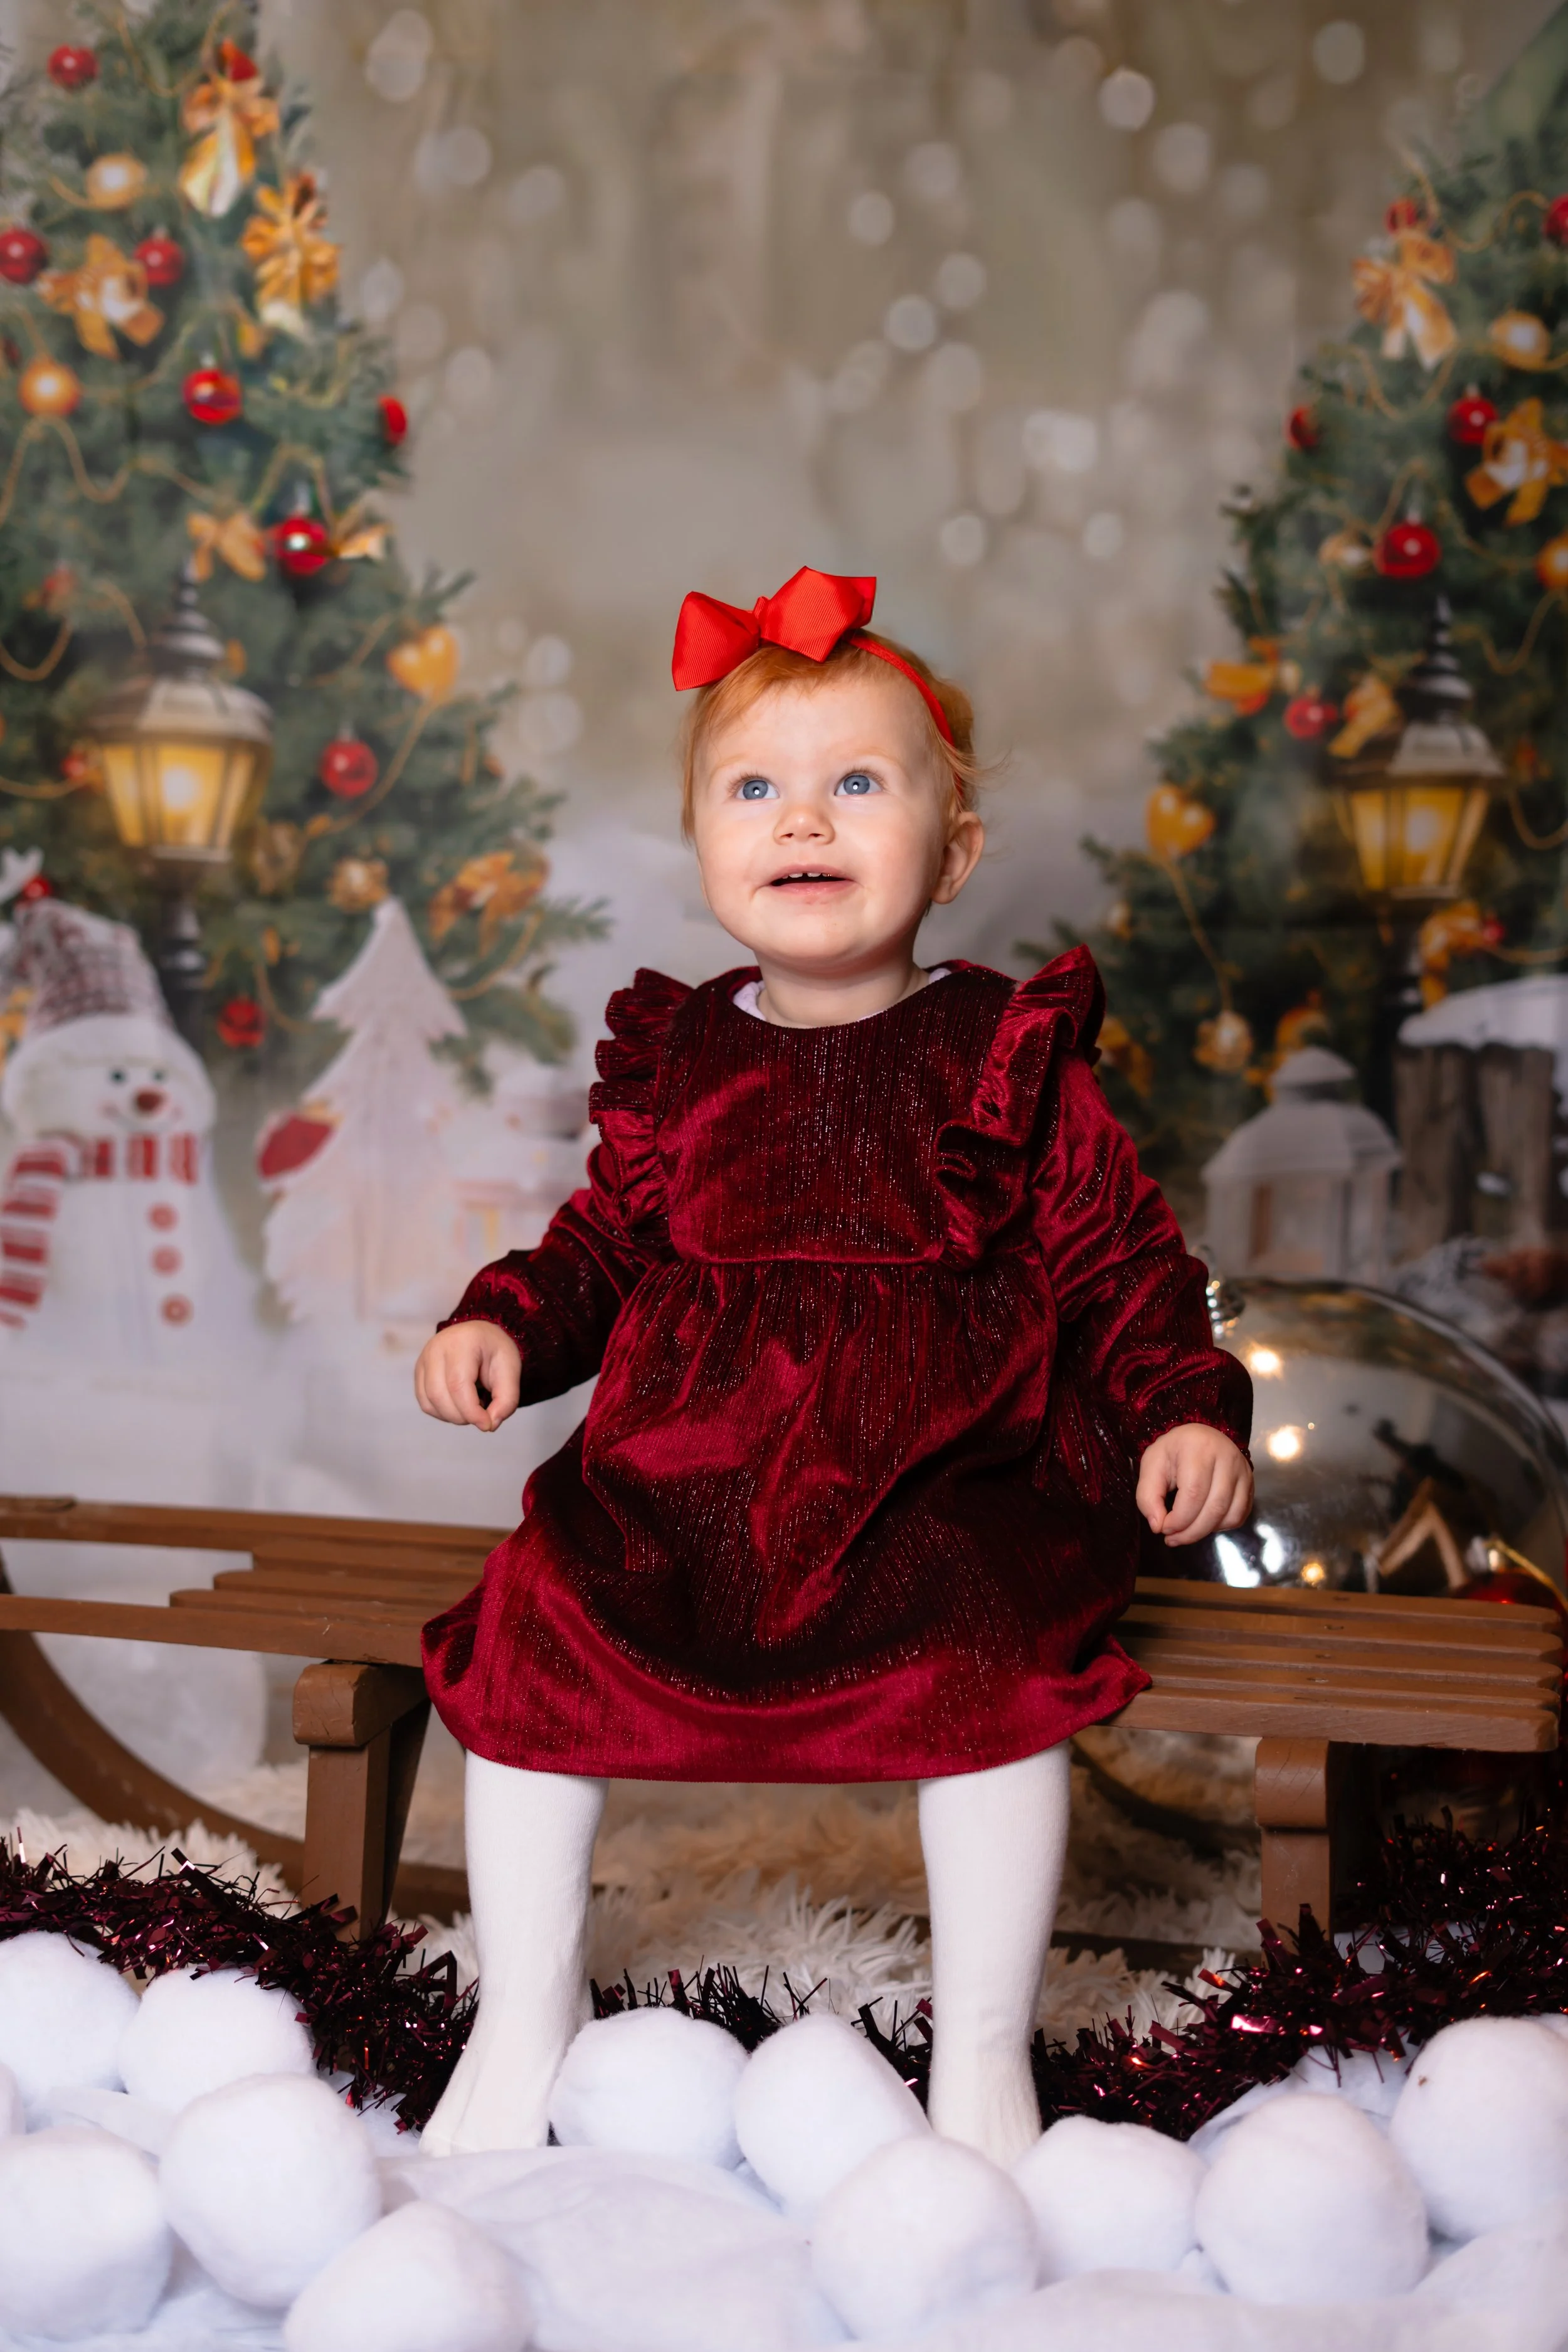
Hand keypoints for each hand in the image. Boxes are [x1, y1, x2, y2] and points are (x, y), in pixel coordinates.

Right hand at [414, 1321, 521, 1432]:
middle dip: (462, 1416)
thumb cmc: (495, 1351)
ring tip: (472, 1408)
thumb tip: (490, 1425)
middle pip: (439, 1395)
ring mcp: (423, 1360)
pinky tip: (459, 1406)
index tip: (487, 1425)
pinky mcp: (419, 1372)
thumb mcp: (511, 1370)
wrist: (480, 1336)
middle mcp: (435, 1348)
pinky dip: (442, 1413)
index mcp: (461, 1342)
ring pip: (429, 1402)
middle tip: (481, 1415)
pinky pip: (425, 1403)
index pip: (457, 1384)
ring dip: (452, 1416)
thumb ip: (506, 1399)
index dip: (471, 1411)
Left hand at [1135, 1424, 1252, 1546]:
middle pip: (1214, 1507)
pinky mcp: (1250, 1484)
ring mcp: (1243, 1471)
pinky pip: (1239, 1516)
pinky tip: (1203, 1523)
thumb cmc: (1173, 1453)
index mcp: (1199, 1448)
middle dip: (1191, 1532)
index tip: (1163, 1528)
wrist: (1199, 1438)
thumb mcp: (1152, 1466)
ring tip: (1185, 1533)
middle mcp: (1227, 1457)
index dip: (1179, 1519)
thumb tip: (1157, 1526)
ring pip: (1230, 1515)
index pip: (1194, 1493)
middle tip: (1172, 1538)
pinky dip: (1220, 1527)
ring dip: (1204, 1532)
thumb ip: (1148, 1496)